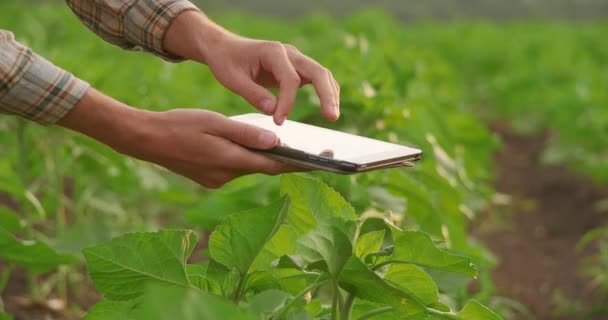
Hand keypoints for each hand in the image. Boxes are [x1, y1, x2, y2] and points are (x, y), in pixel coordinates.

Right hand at [140, 109, 300, 187]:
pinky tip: (253, 147)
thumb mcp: (214, 122)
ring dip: (266, 158)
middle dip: (290, 161)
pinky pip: (236, 168)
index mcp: (230, 160)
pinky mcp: (210, 179)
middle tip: (315, 153)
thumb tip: (275, 142)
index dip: (301, 164)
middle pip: (265, 168)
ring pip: (250, 167)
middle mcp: (227, 176)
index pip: (275, 165)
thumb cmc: (179, 125)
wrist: (146, 140)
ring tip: (288, 145)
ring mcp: (217, 180)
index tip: (324, 160)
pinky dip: (248, 158)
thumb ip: (245, 133)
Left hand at [164, 11, 339, 124]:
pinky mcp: (296, 69)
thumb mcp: (232, 79)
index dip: (288, 101)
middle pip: (318, 72)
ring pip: (322, 75)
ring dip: (330, 94)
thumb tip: (273, 112)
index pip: (290, 78)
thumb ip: (253, 94)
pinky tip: (328, 109)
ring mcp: (296, 60)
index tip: (279, 120)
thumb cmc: (227, 61)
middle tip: (331, 117)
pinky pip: (317, 79)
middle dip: (326, 95)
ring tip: (333, 116)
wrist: (225, 48)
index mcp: (274, 52)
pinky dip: (325, 92)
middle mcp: (290, 53)